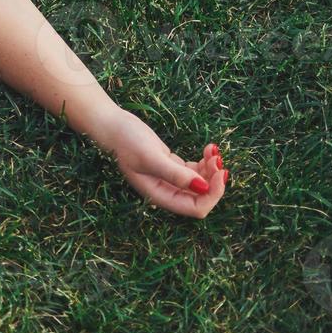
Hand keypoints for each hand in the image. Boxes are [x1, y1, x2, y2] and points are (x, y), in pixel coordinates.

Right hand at [94, 107, 227, 217]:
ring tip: (212, 150)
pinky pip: (195, 171)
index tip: (219, 172)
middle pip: (201, 197)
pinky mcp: (171, 166)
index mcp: (160, 195)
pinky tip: (208, 148)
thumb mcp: (151, 157)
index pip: (195, 208)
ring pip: (201, 184)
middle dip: (214, 181)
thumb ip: (175, 174)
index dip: (212, 195)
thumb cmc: (126, 141)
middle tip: (218, 159)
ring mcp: (169, 179)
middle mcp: (166, 191)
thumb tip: (203, 188)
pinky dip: (205, 162)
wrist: (112, 125)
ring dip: (211, 169)